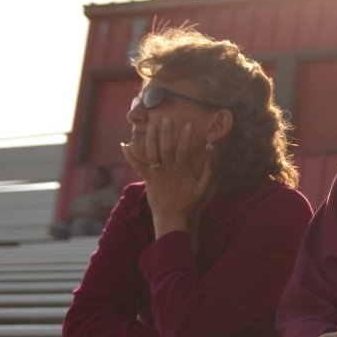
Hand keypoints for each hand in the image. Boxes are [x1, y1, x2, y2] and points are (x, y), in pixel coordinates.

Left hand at [121, 117, 211, 234]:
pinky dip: (129, 156)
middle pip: (165, 148)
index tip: (187, 125)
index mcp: (181, 171)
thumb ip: (208, 174)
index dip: (185, 137)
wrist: (170, 216)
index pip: (183, 150)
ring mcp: (156, 174)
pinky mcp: (147, 178)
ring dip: (150, 139)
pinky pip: (136, 165)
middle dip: (165, 133)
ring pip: (151, 154)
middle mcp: (167, 170)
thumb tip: (212, 159)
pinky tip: (124, 145)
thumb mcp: (202, 190)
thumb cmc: (187, 203)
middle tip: (166, 119)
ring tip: (151, 126)